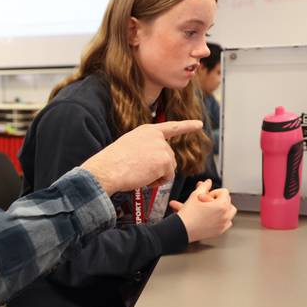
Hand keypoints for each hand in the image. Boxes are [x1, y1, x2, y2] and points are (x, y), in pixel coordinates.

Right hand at [81, 120, 202, 195]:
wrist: (107, 169)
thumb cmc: (112, 162)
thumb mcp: (129, 146)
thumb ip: (145, 147)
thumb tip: (155, 160)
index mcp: (147, 131)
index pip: (171, 127)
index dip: (187, 126)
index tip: (199, 124)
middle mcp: (157, 137)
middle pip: (168, 156)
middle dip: (158, 168)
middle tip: (139, 171)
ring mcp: (162, 148)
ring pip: (169, 168)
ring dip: (158, 175)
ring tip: (139, 174)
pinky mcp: (165, 161)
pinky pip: (168, 177)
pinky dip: (158, 182)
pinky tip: (145, 179)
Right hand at [169, 179, 236, 241]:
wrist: (182, 230)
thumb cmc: (188, 215)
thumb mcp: (195, 195)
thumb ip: (204, 186)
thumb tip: (208, 182)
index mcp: (222, 205)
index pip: (224, 192)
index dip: (213, 192)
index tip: (205, 196)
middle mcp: (226, 215)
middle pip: (228, 201)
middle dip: (218, 199)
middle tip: (206, 201)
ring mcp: (223, 224)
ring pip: (229, 212)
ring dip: (222, 208)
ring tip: (210, 208)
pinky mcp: (220, 231)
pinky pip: (226, 223)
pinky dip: (221, 219)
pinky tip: (210, 216)